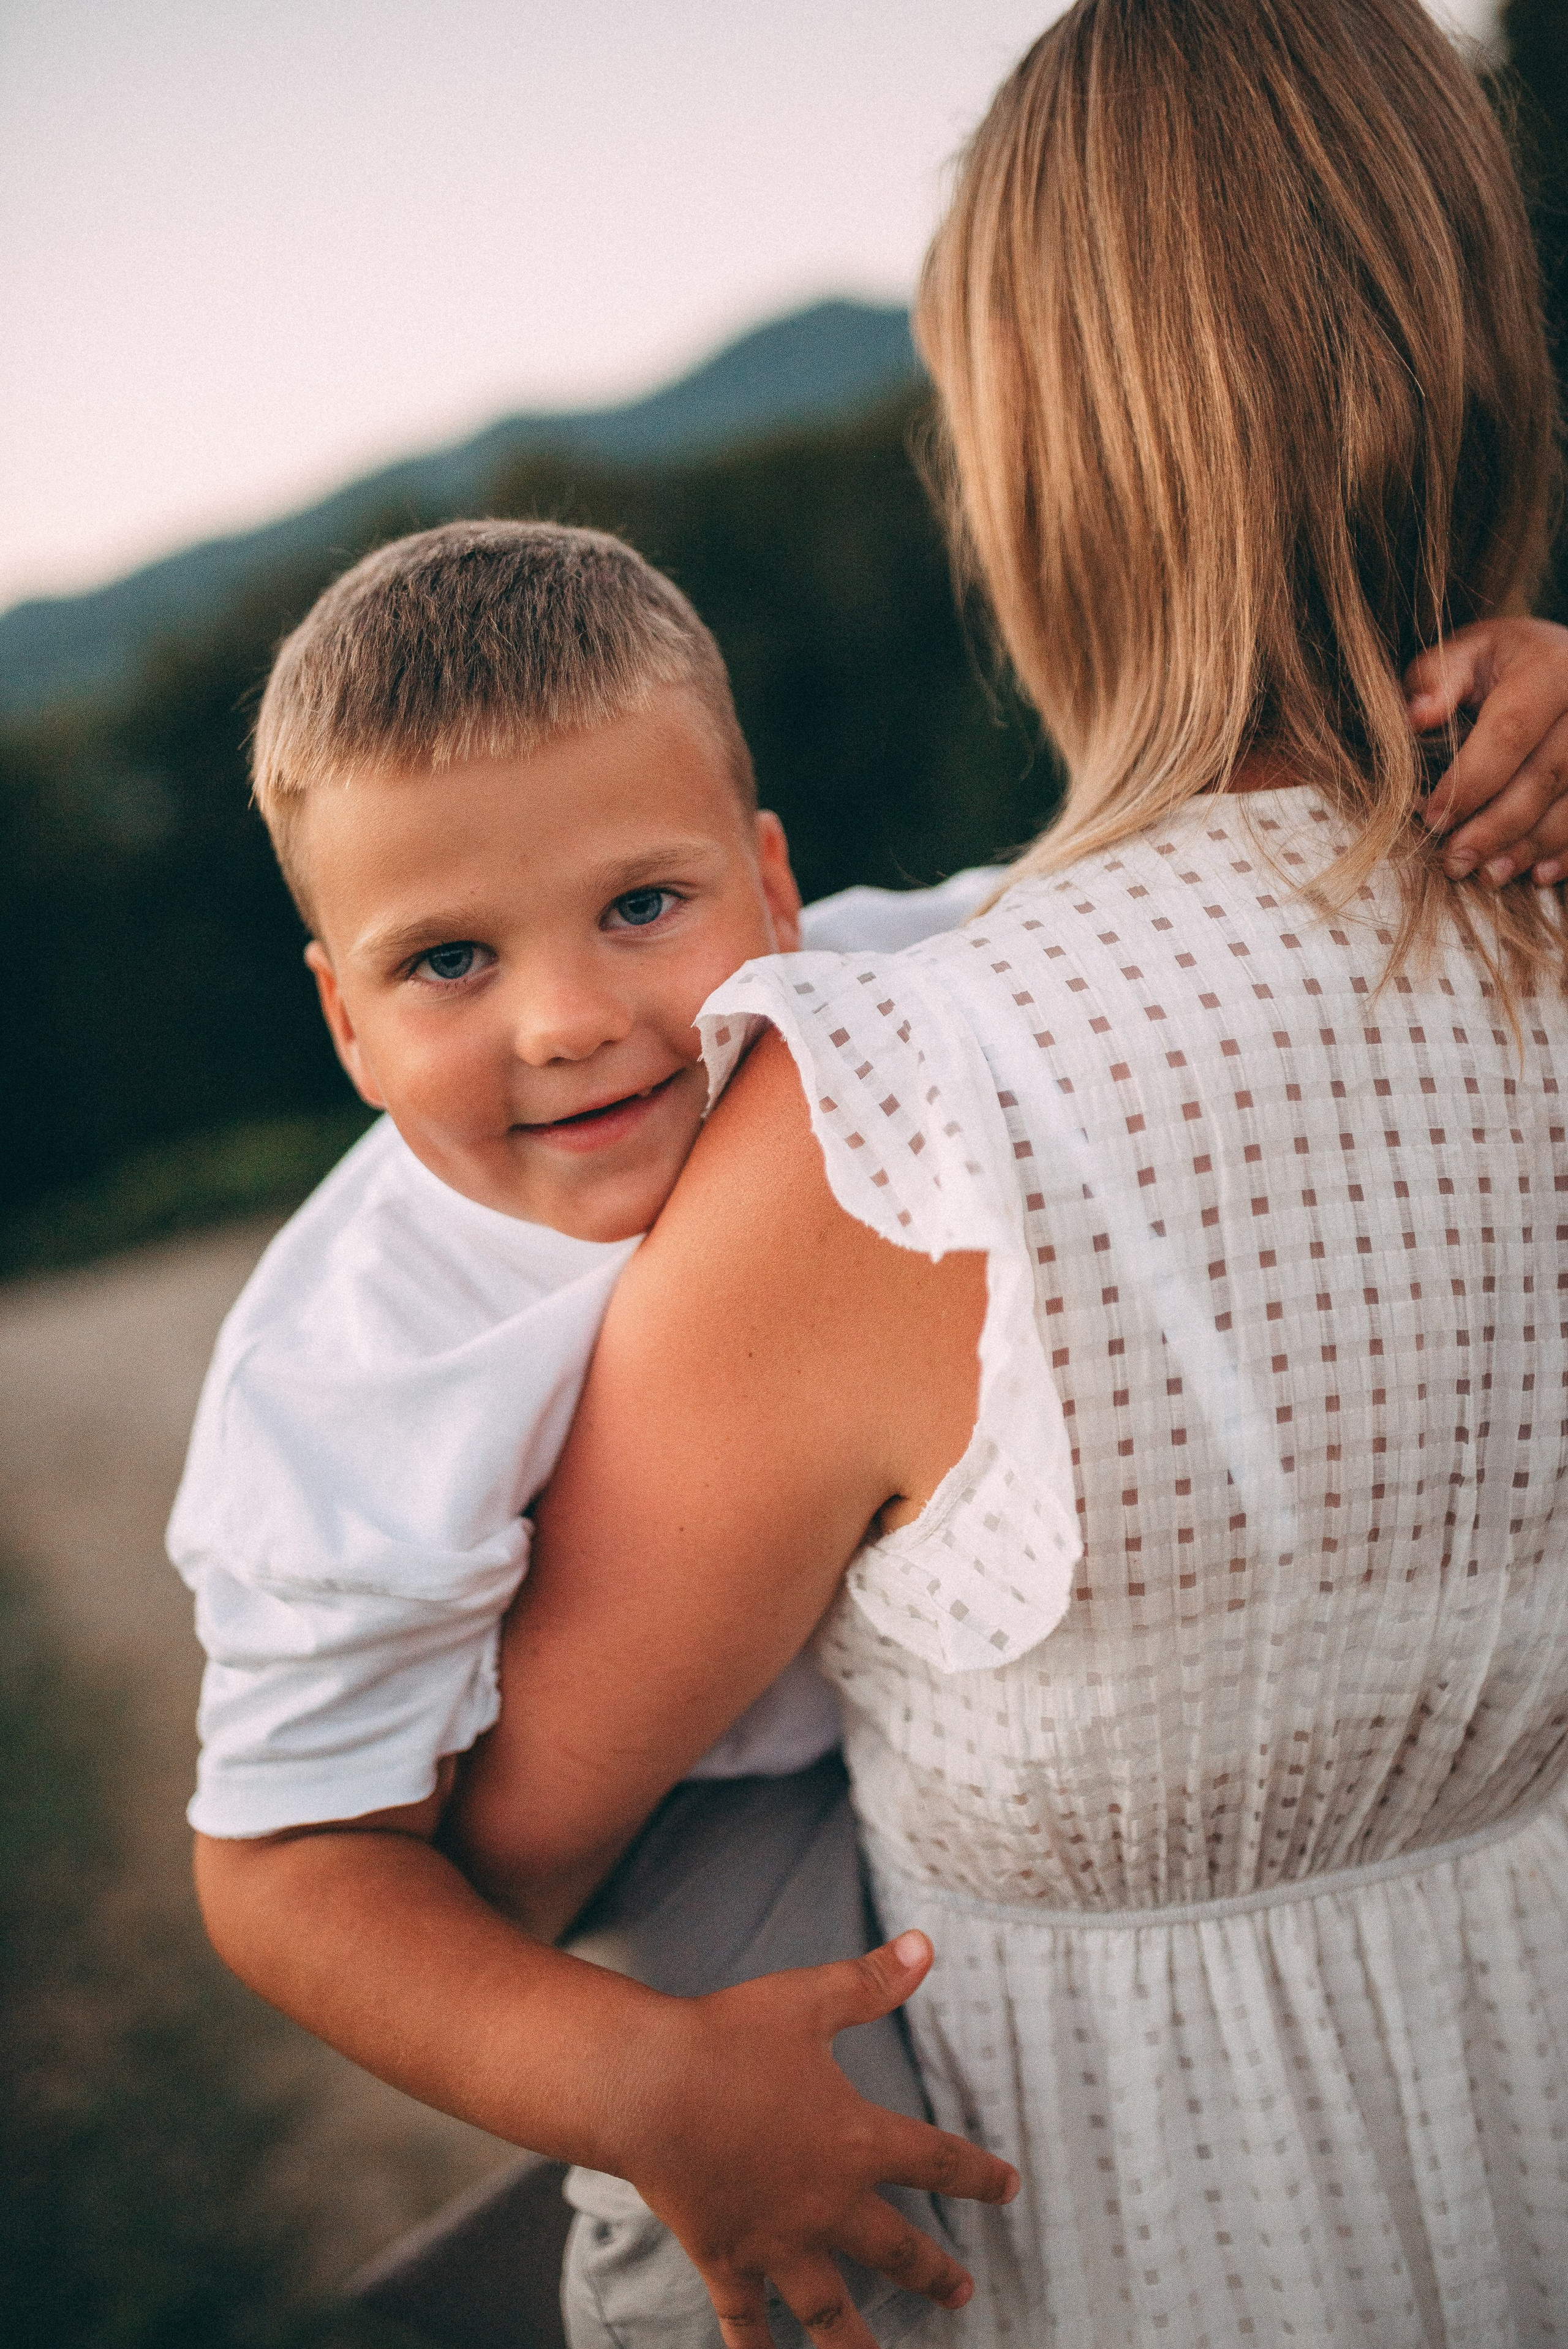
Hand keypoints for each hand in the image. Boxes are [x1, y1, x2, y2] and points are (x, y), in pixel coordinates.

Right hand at [622, 1929, 1018, 2347]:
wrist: (648, 2086)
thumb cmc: (728, 2036)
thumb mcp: (808, 1998)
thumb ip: (871, 1981)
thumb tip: (926, 1945)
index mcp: (856, 2140)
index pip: (936, 2161)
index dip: (977, 2176)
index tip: (1009, 2188)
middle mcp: (827, 2203)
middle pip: (896, 2250)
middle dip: (933, 2273)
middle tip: (961, 2294)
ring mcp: (777, 2241)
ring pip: (831, 2311)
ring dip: (858, 2345)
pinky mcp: (727, 2259)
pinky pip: (748, 2319)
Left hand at [1405, 616, 1567, 885]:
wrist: (1564, 660)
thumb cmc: (1503, 661)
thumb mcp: (1468, 651)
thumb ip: (1437, 679)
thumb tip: (1418, 716)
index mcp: (1551, 670)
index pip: (1509, 734)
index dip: (1470, 782)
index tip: (1432, 819)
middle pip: (1543, 778)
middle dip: (1495, 828)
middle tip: (1455, 863)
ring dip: (1528, 848)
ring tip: (1488, 876)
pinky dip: (1566, 853)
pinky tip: (1537, 875)